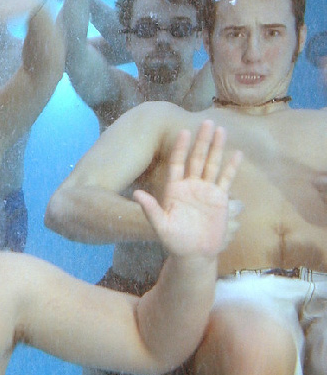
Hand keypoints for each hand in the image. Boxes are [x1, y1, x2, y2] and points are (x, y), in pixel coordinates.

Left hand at [135, 120, 240, 257]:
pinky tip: (237, 153)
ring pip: (212, 164)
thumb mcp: (160, 225)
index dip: (180, 148)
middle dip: (201, 141)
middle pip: (196, 158)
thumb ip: (150, 209)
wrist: (194, 253)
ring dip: (216, 148)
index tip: (183, 132)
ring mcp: (205, 190)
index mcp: (174, 188)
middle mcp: (190, 185)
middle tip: (206, 121)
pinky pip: (226, 179)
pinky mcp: (219, 198)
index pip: (177, 163)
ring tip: (221, 129)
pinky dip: (231, 167)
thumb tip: (137, 194)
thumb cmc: (174, 240)